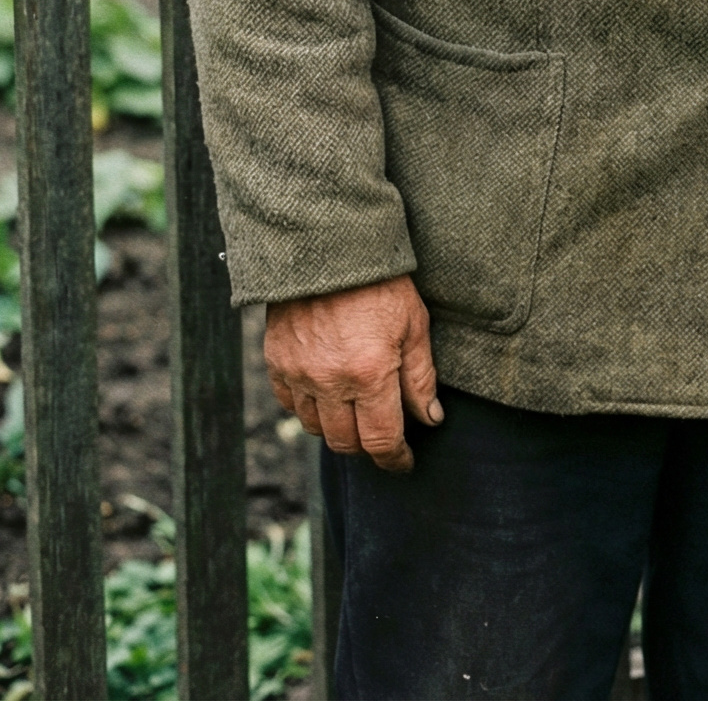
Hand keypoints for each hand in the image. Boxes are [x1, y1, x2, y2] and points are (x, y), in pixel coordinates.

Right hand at [266, 275, 441, 475]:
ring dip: (338, 428)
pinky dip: (310, 408)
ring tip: (356, 410)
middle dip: (368, 446)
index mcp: (369, 374)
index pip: (381, 440)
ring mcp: (299, 374)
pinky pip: (291, 404)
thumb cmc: (380, 281)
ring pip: (317, 429)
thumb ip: (421, 377)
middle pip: (347, 442)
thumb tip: (430, 419)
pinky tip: (327, 393)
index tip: (404, 462)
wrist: (330, 244)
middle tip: (382, 434)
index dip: (395, 459)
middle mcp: (330, 382)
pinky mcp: (276, 362)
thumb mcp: (414, 323)